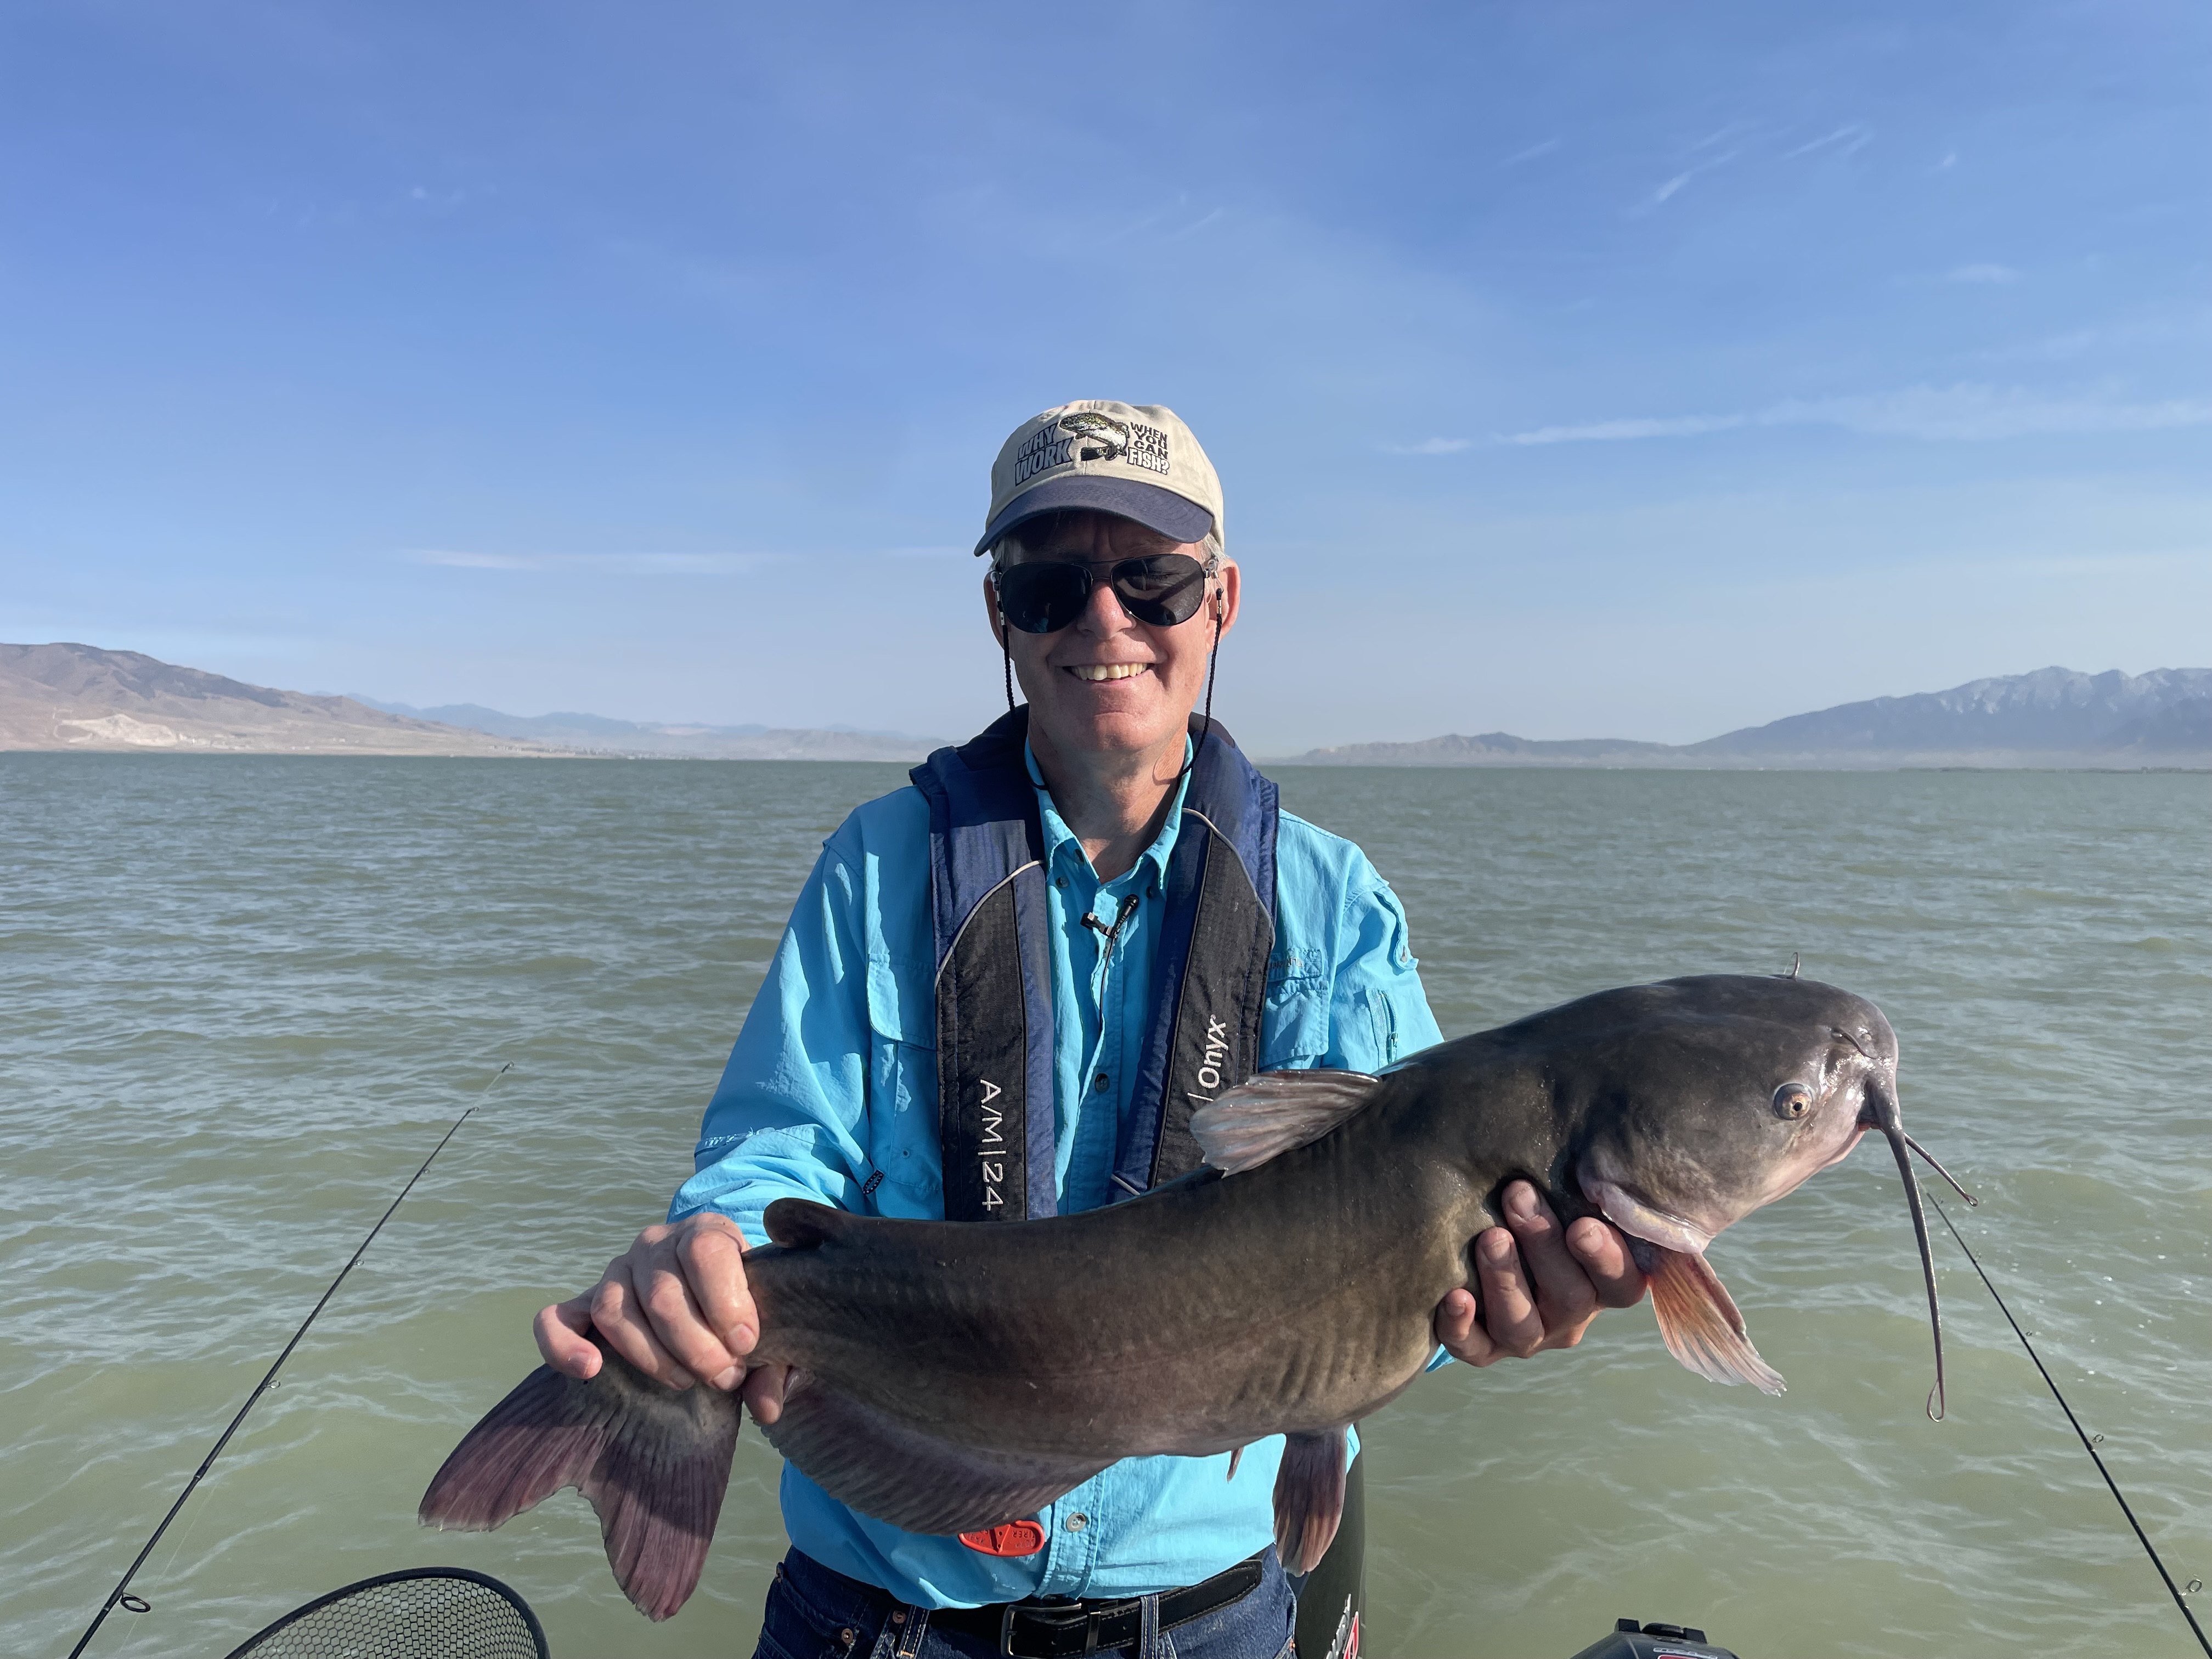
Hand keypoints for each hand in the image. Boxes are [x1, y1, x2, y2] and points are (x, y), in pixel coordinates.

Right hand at [533, 1212, 792, 1422]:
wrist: (710, 1294)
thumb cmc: (744, 1311)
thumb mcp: (770, 1329)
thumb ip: (775, 1364)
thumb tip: (767, 1408)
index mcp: (707, 1232)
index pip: (706, 1251)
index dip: (726, 1302)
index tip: (746, 1344)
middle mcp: (656, 1243)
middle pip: (662, 1292)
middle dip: (696, 1345)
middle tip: (724, 1377)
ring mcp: (616, 1270)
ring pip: (616, 1310)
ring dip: (651, 1356)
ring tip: (686, 1381)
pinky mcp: (584, 1302)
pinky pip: (556, 1318)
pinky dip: (563, 1346)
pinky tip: (591, 1370)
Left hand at [1433, 1180, 1646, 1365]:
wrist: (1484, 1235)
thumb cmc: (1535, 1205)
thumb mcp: (1562, 1195)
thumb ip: (1576, 1183)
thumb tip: (1582, 1137)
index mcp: (1601, 1282)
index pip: (1621, 1284)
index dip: (1606, 1259)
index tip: (1582, 1224)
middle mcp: (1569, 1315)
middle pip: (1570, 1298)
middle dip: (1543, 1245)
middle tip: (1518, 1196)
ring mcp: (1528, 1335)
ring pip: (1522, 1327)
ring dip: (1506, 1280)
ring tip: (1490, 1237)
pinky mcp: (1485, 1347)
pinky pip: (1474, 1349)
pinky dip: (1461, 1326)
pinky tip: (1453, 1296)